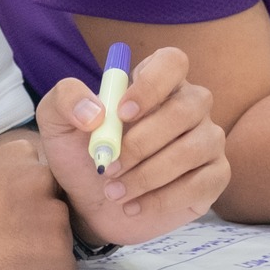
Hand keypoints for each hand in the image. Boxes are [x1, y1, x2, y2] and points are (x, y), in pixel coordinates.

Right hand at [0, 138, 75, 269]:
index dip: (29, 204)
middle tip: (6, 242)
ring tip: (6, 260)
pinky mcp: (56, 254)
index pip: (48, 181)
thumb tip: (33, 205)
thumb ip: (13, 182)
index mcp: (22, 154)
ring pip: (65, 243)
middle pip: (59, 210)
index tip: (6, 216)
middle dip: (41, 229)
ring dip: (43, 255)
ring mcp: (53, 216)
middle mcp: (43, 178)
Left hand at [37, 45, 229, 247]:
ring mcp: (206, 140)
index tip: (121, 113)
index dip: (151, 84)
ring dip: (149, 174)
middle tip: (108, 166)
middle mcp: (189, 105)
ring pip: (195, 147)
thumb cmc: (79, 154)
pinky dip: (163, 199)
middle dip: (143, 142)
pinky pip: (202, 183)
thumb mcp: (57, 122)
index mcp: (156, 81)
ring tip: (113, 191)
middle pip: (187, 107)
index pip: (173, 62)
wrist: (89, 204)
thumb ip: (66, 100)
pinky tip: (133, 206)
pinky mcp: (213, 177)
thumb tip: (95, 111)